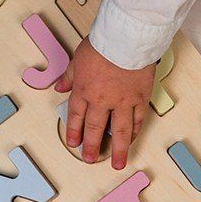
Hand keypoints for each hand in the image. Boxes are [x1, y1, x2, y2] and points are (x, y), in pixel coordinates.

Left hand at [56, 39, 154, 169]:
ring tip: (117, 163)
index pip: (76, 116)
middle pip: (95, 129)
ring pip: (119, 131)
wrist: (127, 38)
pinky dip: (135, 131)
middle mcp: (102, 100)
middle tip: (91, 159)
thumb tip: (60, 86)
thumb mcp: (78, 57)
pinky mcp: (141, 98)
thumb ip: (69, 75)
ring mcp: (123, 101)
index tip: (74, 143)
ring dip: (118, 149)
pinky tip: (132, 140)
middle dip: (92, 146)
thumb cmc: (103, 43)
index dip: (74, 131)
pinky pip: (138, 119)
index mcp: (84, 90)